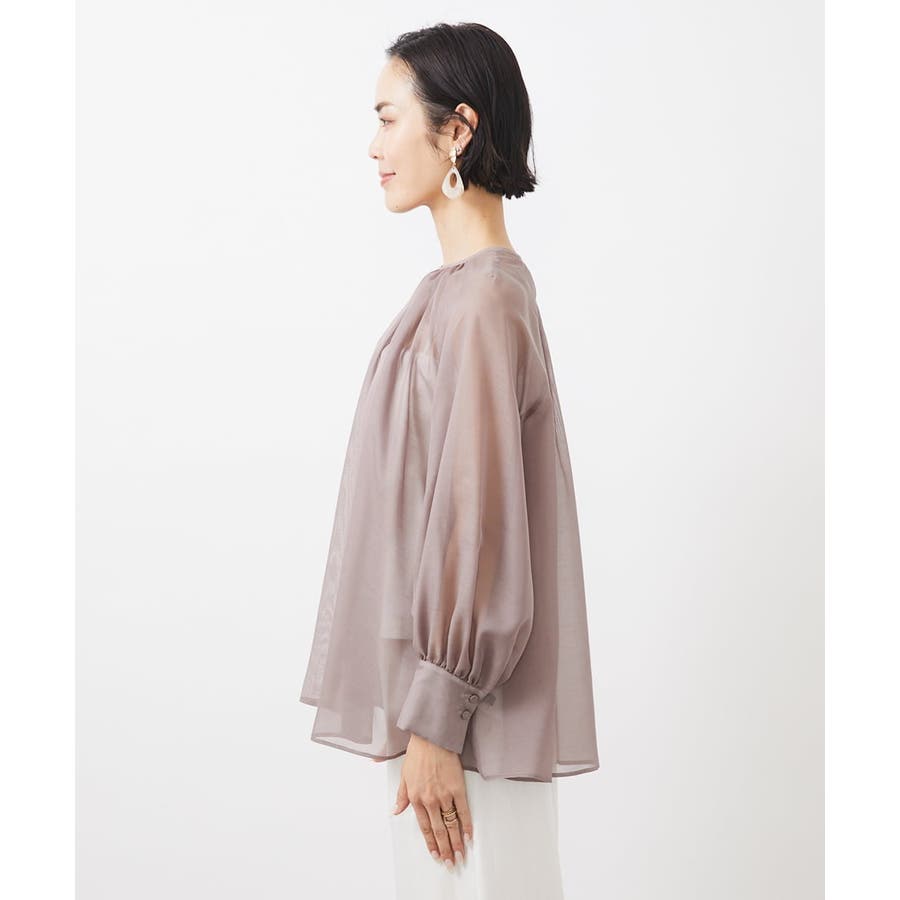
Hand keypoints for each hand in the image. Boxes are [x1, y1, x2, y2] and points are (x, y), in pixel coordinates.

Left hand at [390, 733, 471, 867]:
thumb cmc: (417, 753)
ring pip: (451, 824)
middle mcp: (430, 800)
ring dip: (456, 842)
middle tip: (450, 863)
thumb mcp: (403, 775)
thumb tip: (396, 811)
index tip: (436, 855)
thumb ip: (401, 796)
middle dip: (445, 849)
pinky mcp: (458, 788)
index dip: (431, 843)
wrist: (432, 738)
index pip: (424, 827)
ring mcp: (445, 795)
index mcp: (416, 799)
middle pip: (439, 831)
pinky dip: (467, 825)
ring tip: (460, 855)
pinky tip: (469, 836)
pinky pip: (464, 811)